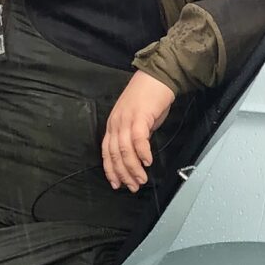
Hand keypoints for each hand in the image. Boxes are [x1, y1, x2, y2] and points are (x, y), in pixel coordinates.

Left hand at [103, 71, 176, 191]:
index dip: (111, 170)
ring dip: (133, 168)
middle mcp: (116, 123)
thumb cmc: (149, 97)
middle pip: (115, 154)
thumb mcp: (137, 119)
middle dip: (123, 174)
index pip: (107, 152)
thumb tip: (138, 154)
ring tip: (141, 179)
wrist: (157, 77)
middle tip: (133, 187)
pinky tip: (148, 162)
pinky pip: (138, 139)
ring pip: (125, 150)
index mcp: (113, 125)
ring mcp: (126, 120)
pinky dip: (142, 152)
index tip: (117, 184)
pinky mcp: (139, 116)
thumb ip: (134, 135)